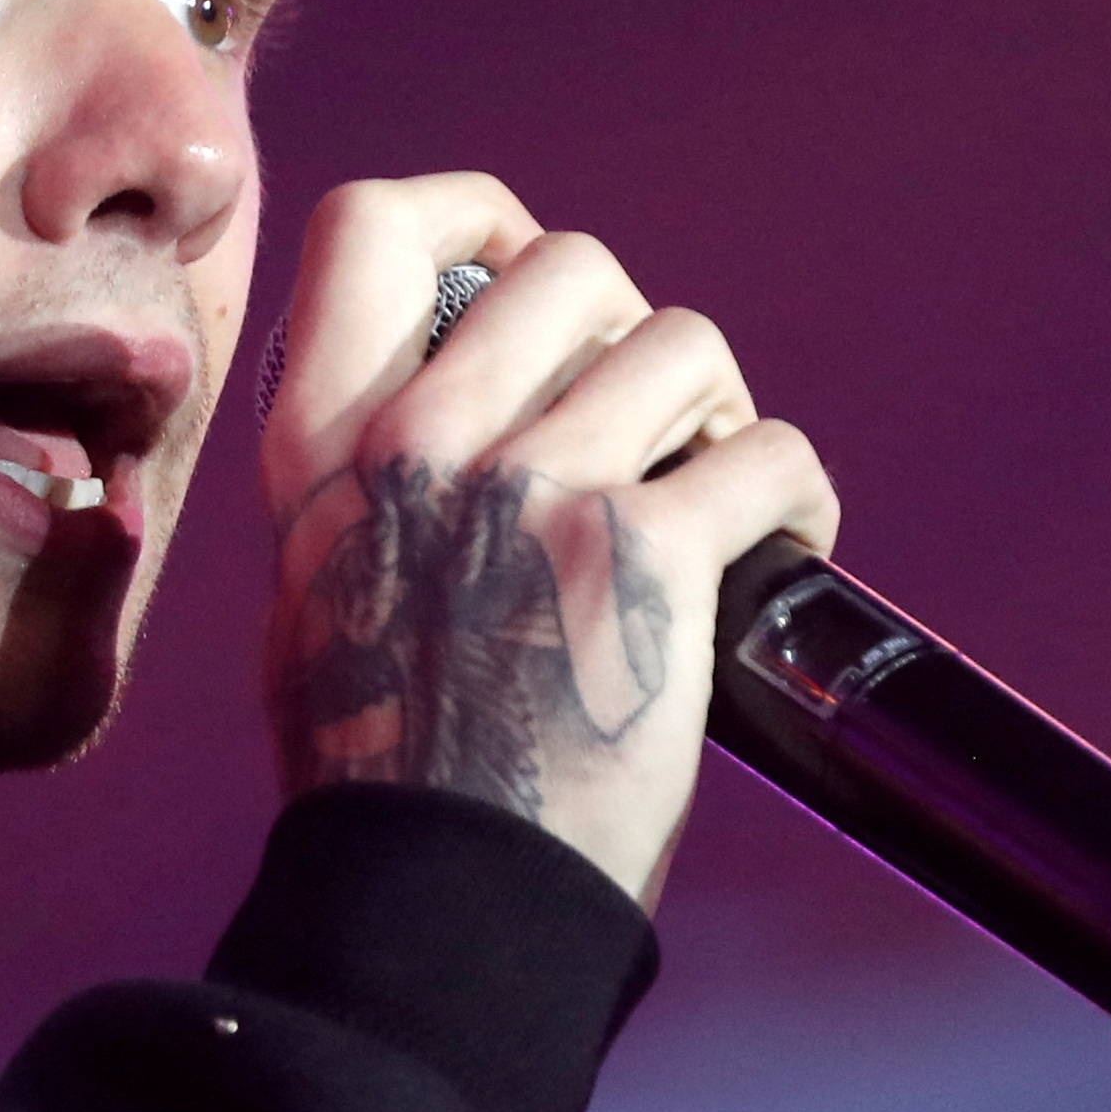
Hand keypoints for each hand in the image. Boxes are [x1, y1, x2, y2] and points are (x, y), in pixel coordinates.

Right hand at [258, 175, 839, 908]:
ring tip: (714, 495)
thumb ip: (365, 480)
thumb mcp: (315, 588)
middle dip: (632, 330)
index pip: (372, 223)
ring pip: (686, 344)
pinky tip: (777, 553)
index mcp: (323, 443)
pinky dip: (795, 499)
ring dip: (720, 414)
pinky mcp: (642, 552)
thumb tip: (441, 411)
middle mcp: (418, 440)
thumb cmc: (384, 767)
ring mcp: (531, 487)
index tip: (518, 272)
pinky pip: (767, 454)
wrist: (438, 897)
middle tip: (649, 423)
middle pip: (569, 262)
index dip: (473, 214)